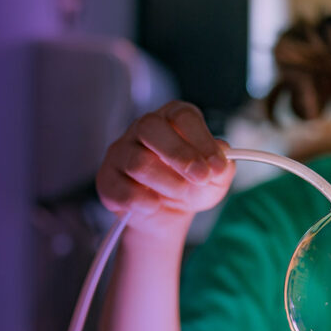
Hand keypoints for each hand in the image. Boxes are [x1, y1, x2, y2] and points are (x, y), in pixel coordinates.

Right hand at [96, 101, 233, 234]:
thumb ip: (223, 166)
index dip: (202, 140)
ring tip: (182, 193)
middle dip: (180, 155)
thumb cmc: (191, 185)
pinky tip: (155, 205)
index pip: (182, 117)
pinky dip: (143, 201)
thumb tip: (222, 155)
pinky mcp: (107, 178)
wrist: (168, 213)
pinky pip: (121, 189)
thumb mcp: (215, 178)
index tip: (217, 166)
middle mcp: (143, 128)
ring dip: (168, 182)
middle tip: (202, 178)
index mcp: (172, 118)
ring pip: (138, 161)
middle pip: (151, 128)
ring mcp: (120, 151)